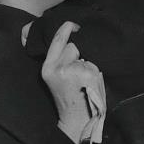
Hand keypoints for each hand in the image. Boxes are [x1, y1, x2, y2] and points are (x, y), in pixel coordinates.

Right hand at [39, 21, 100, 143]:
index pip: (57, 41)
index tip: (73, 24)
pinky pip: (95, 65)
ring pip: (86, 57)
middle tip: (78, 73)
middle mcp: (60, 67)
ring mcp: (76, 70)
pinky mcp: (90, 74)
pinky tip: (90, 84)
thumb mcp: (55, 78)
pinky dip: (95, 73)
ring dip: (88, 65)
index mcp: (48, 68)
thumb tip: (72, 43)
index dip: (66, 29)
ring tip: (84, 81)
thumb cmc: (67, 98)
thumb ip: (59, 61)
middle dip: (78, 54)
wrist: (76, 119)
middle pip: (74, 47)